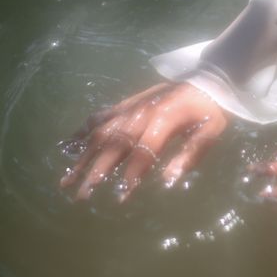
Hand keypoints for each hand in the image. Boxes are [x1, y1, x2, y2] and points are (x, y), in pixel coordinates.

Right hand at [60, 81, 229, 202]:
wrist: (205, 78)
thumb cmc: (209, 111)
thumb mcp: (210, 132)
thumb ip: (190, 155)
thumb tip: (168, 181)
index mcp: (163, 120)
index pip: (142, 153)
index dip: (131, 175)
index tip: (119, 197)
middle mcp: (141, 112)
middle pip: (114, 144)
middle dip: (96, 171)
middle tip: (81, 196)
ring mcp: (129, 107)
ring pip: (100, 132)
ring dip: (82, 156)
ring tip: (66, 179)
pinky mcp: (125, 103)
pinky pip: (99, 116)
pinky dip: (82, 131)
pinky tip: (68, 146)